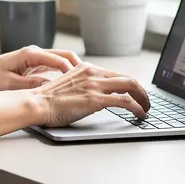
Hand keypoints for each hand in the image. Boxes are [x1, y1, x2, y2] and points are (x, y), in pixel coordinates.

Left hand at [0, 45, 81, 91]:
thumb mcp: (10, 84)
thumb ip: (30, 85)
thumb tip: (49, 87)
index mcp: (30, 54)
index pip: (58, 60)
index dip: (72, 70)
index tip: (82, 80)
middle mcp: (35, 52)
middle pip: (64, 55)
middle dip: (79, 66)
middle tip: (91, 79)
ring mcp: (36, 57)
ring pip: (61, 60)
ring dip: (73, 69)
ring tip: (85, 82)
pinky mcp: (35, 63)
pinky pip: (55, 65)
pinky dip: (65, 71)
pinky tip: (72, 82)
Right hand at [33, 62, 149, 126]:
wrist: (37, 103)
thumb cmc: (48, 100)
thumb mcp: (68, 85)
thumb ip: (83, 86)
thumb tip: (95, 96)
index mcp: (86, 68)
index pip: (115, 74)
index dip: (129, 84)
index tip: (135, 93)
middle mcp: (93, 73)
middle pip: (127, 78)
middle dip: (141, 91)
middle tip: (146, 101)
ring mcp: (95, 85)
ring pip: (130, 86)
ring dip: (143, 98)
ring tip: (146, 109)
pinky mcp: (96, 99)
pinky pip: (125, 101)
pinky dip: (137, 107)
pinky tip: (140, 115)